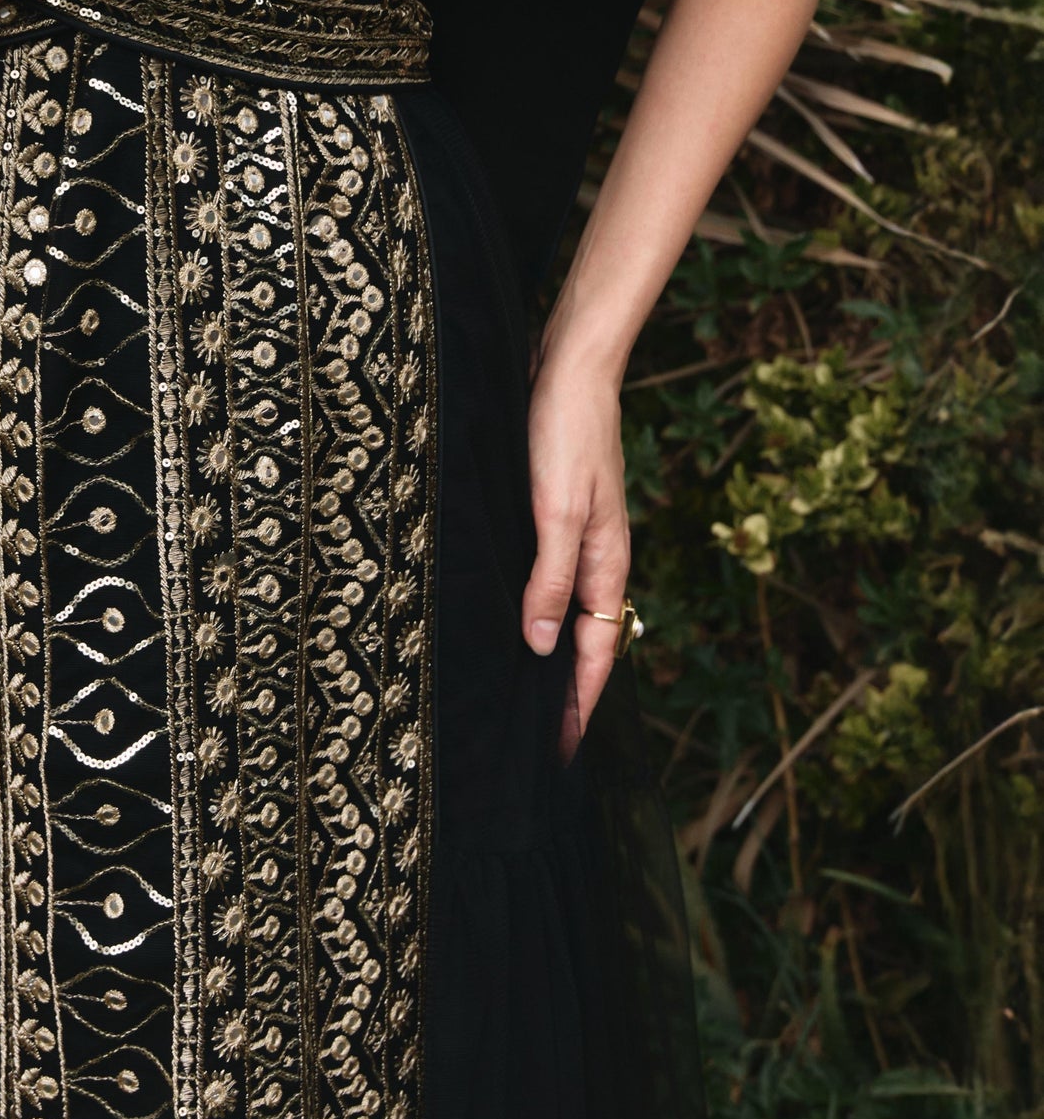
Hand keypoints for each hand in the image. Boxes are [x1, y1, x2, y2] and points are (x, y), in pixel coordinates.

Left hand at [522, 348, 630, 758]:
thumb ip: (552, 579)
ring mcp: (578, 534)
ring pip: (567, 608)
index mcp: (607, 562)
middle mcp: (597, 555)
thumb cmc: (565, 433)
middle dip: (566, 690)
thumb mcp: (557, 512)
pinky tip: (511, 614)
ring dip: (549, 650)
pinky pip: (551, 576)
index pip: (596, 651)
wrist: (569, 366)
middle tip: (539, 739)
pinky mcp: (555, 512)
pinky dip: (537, 607)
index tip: (561, 751)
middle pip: (586, 638)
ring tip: (521, 691)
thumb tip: (542, 647)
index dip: (577, 702)